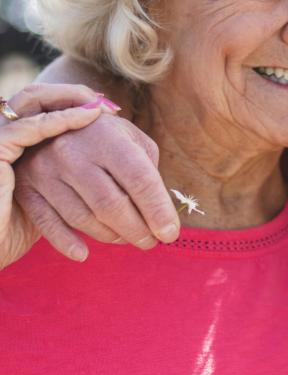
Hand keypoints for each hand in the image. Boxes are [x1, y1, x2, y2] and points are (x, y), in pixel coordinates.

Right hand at [14, 91, 179, 261]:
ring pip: (85, 219)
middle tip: (151, 242)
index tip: (170, 234)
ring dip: (112, 236)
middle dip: (138, 231)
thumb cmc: (103, 135)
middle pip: (112, 206)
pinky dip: (68, 243)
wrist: (51, 121)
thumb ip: (149, 169)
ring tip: (128, 238)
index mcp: (106, 137)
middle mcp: (73, 153)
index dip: (158, 212)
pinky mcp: (28, 188)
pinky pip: (49, 225)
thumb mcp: (131, 138)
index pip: (139, 180)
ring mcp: (46, 171)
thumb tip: (162, 213)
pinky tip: (84, 254)